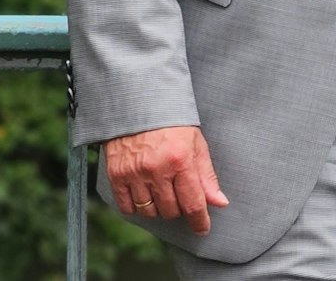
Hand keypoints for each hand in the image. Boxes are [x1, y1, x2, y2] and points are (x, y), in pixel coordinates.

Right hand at [103, 125, 228, 234]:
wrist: (139, 106)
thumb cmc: (173, 124)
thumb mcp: (197, 145)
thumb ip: (207, 176)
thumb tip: (219, 202)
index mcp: (180, 161)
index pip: (193, 202)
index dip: (199, 220)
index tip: (203, 229)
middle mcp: (156, 170)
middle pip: (170, 210)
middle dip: (179, 209)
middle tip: (180, 196)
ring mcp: (134, 174)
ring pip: (149, 211)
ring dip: (159, 209)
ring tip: (163, 194)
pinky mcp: (116, 175)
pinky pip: (126, 207)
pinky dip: (137, 207)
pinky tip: (144, 196)